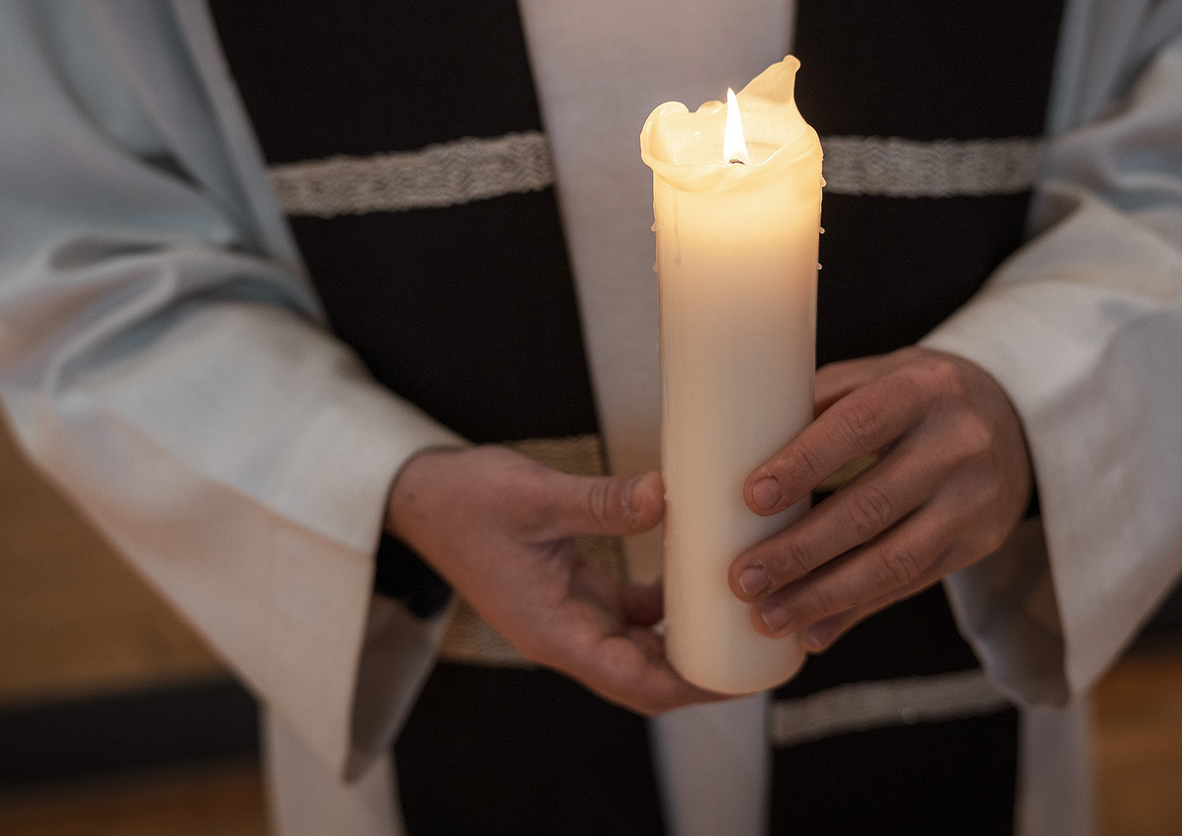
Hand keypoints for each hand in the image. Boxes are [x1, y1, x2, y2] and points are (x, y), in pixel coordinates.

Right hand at [385, 445, 721, 715]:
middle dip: (701, 674)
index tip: (740, 679)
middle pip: (645, 678)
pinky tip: (698, 572)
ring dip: (687, 640)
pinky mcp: (575, 593)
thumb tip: (664, 496)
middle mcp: (565, 636)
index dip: (692, 688)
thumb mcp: (536, 496)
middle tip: (758, 647)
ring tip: (741, 615)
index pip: (635, 683)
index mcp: (554, 632)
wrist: (423, 495)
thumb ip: (602, 502)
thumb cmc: (466, 501)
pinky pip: (631, 613)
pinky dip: (667, 603)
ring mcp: (571, 616)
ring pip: (641, 648)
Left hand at [727, 347, 1031, 652]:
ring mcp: (973, 500)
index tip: (752, 498)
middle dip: (800, 551)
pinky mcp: (979, 544)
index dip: (804, 464)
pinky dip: (857, 612)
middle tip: (743, 579)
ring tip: (768, 618)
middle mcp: (957, 445)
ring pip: (894, 561)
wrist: (1013, 417)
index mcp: (922, 389)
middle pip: (871, 507)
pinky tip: (814, 633)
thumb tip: (732, 448)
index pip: (858, 427)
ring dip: (824, 597)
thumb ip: (818, 406)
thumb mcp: (878, 376)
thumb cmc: (916, 395)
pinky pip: (912, 586)